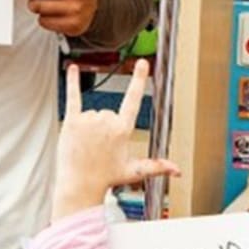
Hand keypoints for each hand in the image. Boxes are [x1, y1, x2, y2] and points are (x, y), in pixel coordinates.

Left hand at [54, 60, 176, 214]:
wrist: (80, 185)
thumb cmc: (106, 178)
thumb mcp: (135, 171)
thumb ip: (157, 166)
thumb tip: (177, 171)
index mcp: (123, 129)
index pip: (133, 99)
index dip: (139, 79)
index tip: (142, 63)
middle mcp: (107, 120)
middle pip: (109, 112)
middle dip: (105, 128)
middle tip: (100, 148)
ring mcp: (88, 119)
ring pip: (93, 113)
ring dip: (90, 127)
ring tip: (88, 145)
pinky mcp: (72, 121)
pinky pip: (73, 97)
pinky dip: (72, 81)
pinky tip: (72, 69)